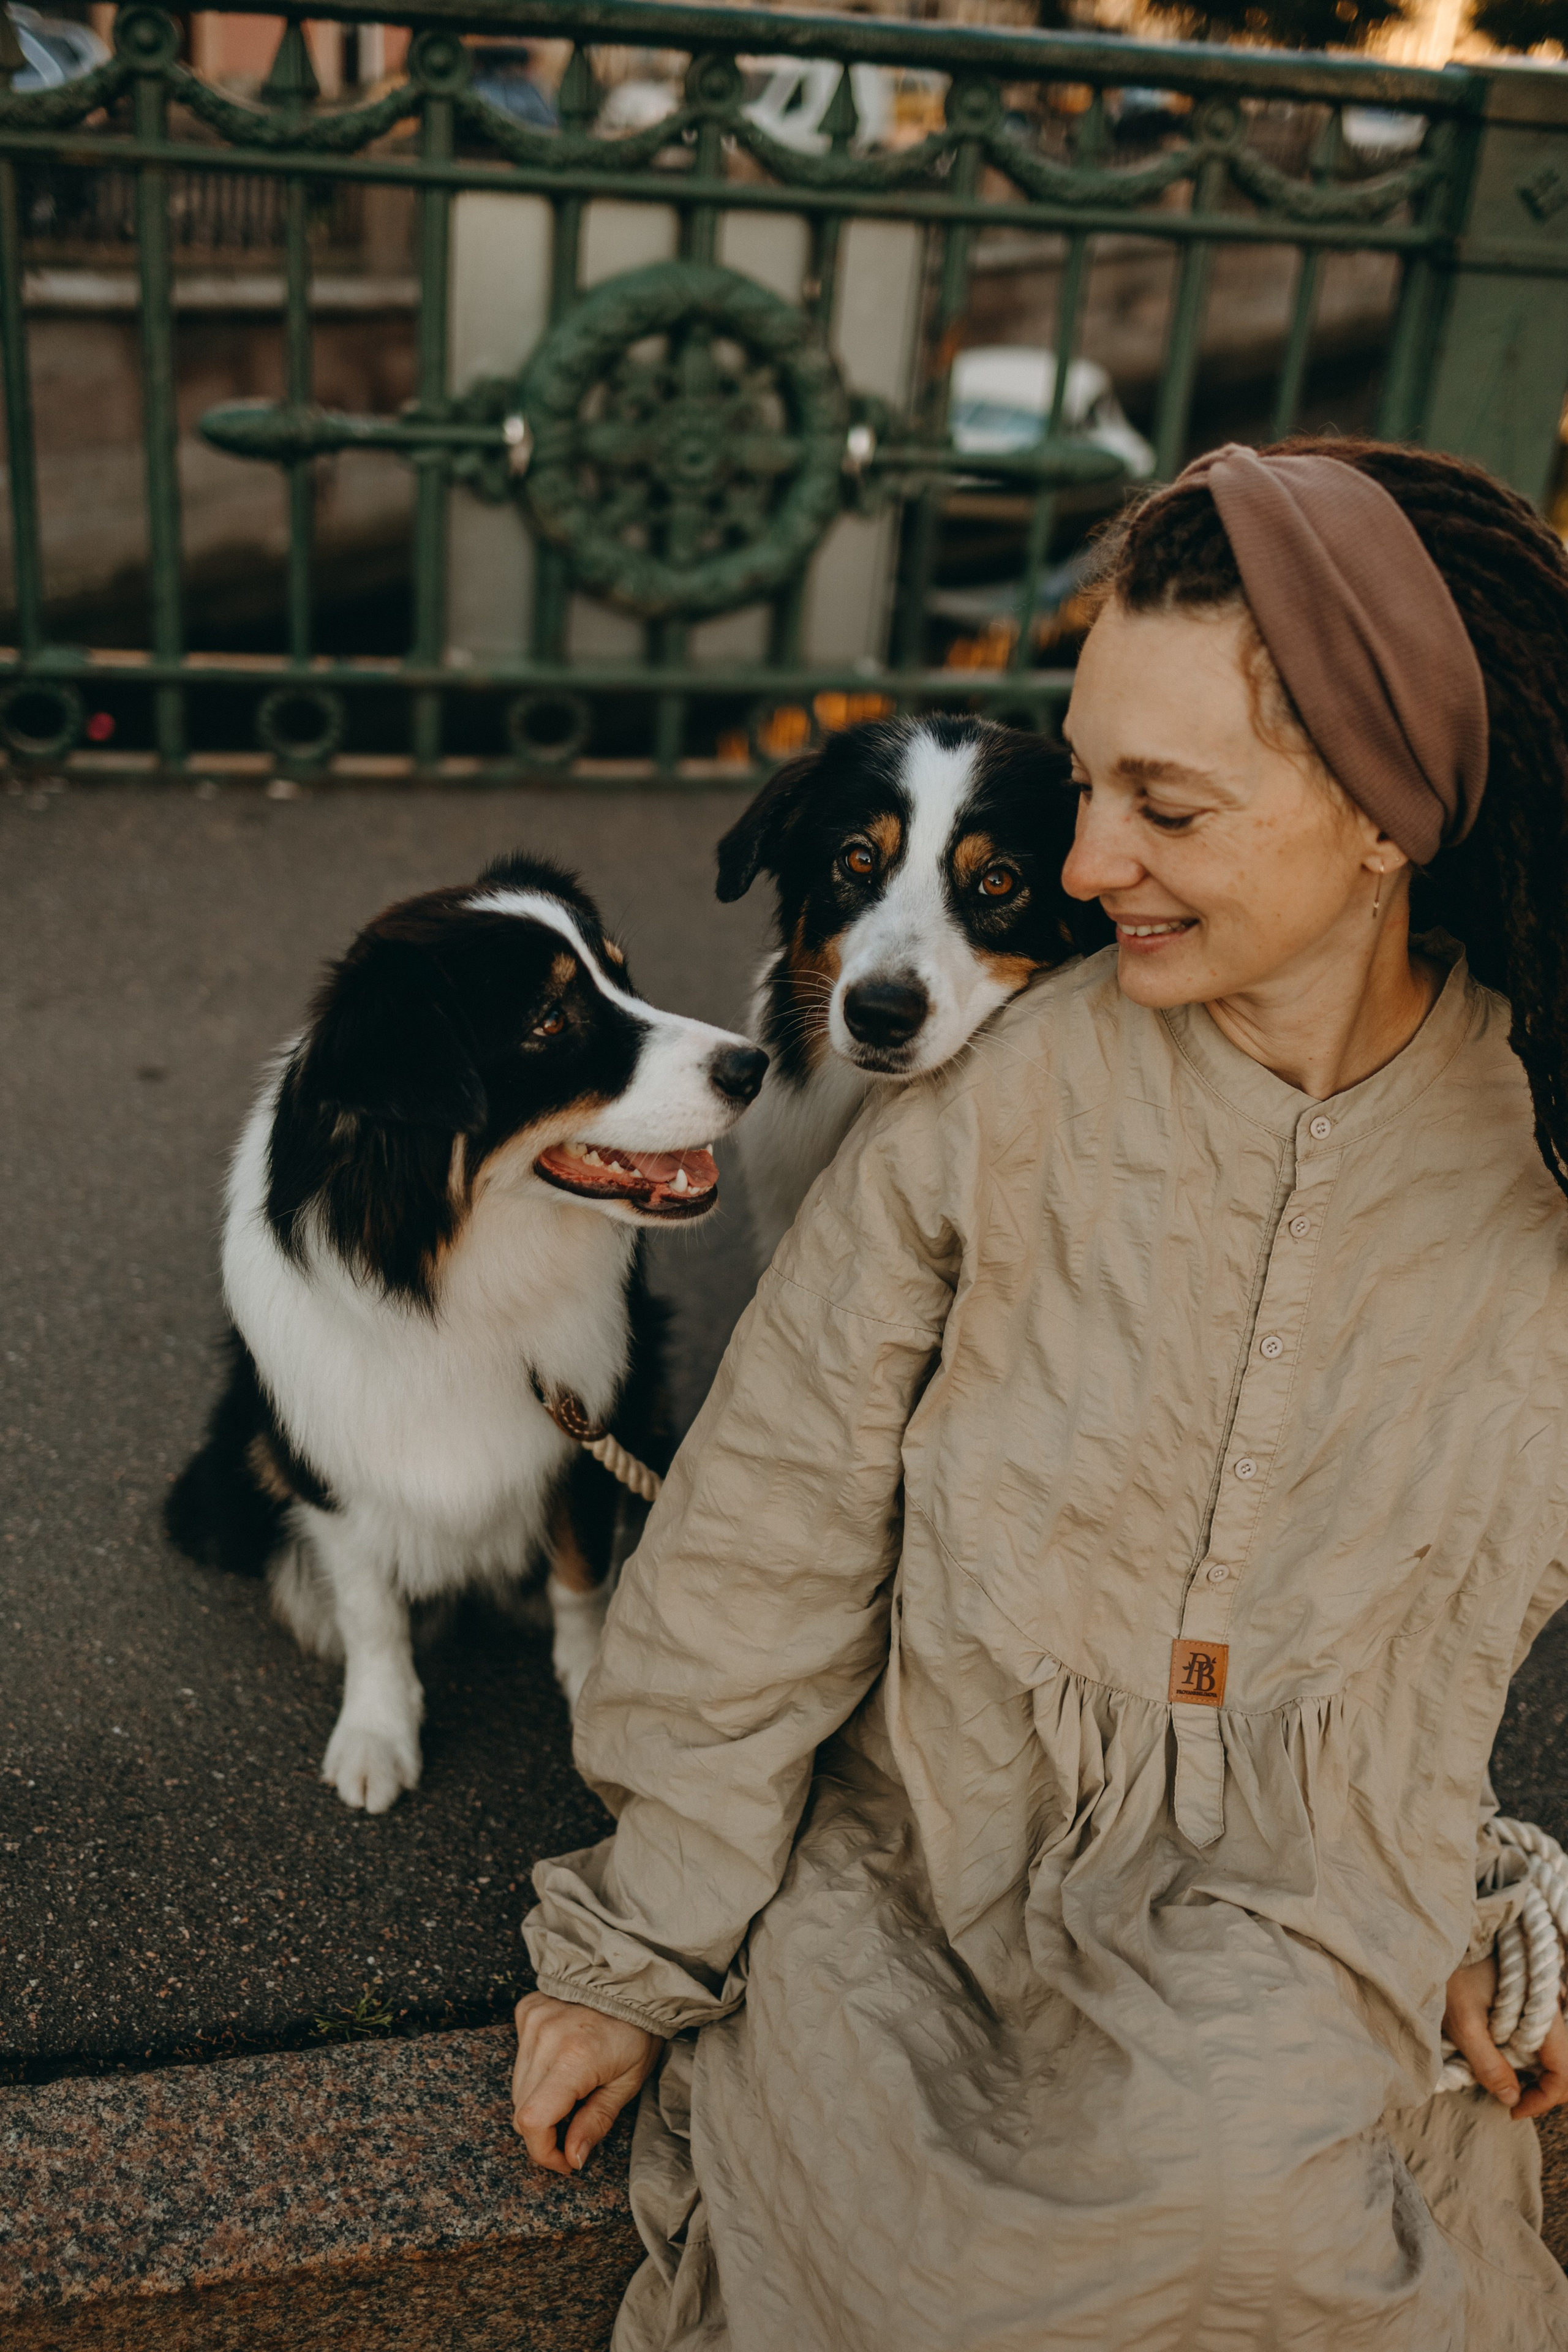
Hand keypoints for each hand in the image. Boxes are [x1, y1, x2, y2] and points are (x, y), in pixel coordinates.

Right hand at [511, 1991, 658, 2173]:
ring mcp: (533, 2021)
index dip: (543, 2151)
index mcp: (574, 2058)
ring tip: (573, 2091)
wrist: (633, 1982)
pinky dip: (535, 2072)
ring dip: (539, 2102)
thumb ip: (596, 2122)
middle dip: (545, 2131)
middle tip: (574, 2128)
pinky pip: (520, 2058)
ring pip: (517, 2087)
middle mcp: (545, 2037)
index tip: (565, 2160)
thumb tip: (572, 2159)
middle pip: (522, 2108)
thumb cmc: (639, 2033)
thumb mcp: (627, 2083)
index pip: (533, 2121)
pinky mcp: (527, 2010)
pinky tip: (562, 2062)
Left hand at [1443, 1955, 1567, 2119]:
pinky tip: (1500, 2061)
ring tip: (1501, 2082)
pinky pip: (1536, 2042)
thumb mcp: (1464, 2023)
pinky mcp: (1526, 2008)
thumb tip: (1511, 2099)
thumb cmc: (1451, 1976)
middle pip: (1561, 2067)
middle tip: (1509, 2101)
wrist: (1438, 1941)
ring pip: (1550, 2057)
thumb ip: (1488, 2064)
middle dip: (1540, 2091)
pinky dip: (1523, 2060)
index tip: (1513, 2109)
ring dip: (1531, 2077)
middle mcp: (1548, 2012)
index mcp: (1541, 2013)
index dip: (1543, 2099)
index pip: (1563, 2072)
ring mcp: (1539, 2009)